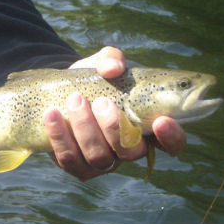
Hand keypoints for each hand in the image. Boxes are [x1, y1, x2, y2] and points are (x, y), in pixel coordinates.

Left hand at [43, 46, 185, 179]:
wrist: (61, 91)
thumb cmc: (94, 79)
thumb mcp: (104, 64)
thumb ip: (112, 58)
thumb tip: (113, 67)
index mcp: (147, 127)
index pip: (172, 144)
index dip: (172, 138)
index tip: (162, 121)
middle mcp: (128, 150)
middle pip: (130, 153)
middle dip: (115, 128)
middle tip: (101, 102)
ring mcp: (102, 161)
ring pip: (99, 158)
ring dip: (86, 129)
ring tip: (74, 100)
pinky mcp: (76, 165)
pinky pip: (69, 159)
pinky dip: (60, 137)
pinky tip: (51, 114)